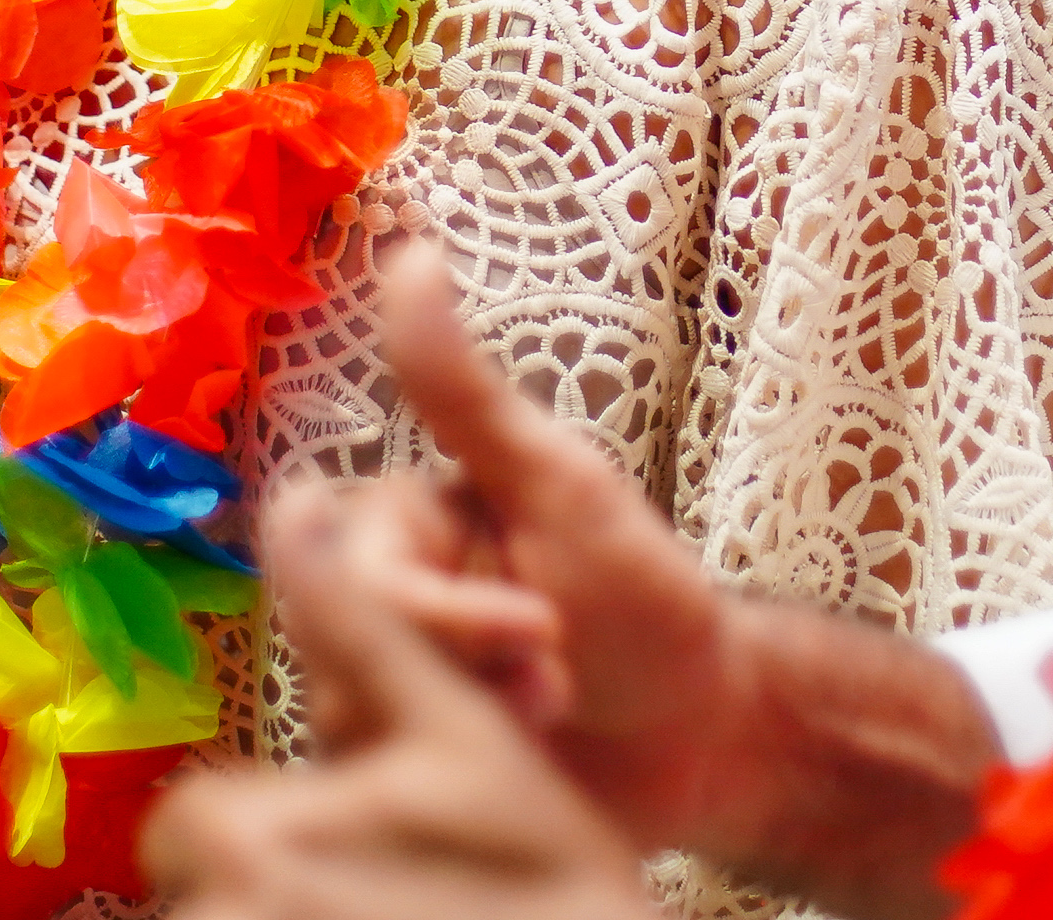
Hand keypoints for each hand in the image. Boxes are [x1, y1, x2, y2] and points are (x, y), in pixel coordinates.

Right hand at [344, 243, 759, 852]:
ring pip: (351, 727)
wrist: (706, 736)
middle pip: (346, 653)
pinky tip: (523, 777)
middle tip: (558, 683)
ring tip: (556, 723)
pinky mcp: (403, 779)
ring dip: (466, 738)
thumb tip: (411, 257)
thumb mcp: (562, 487)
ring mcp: (388, 696)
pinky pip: (373, 795)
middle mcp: (379, 610)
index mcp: (402, 532)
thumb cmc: (647, 601)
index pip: (357, 570)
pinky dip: (453, 792)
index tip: (536, 627)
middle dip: (464, 679)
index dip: (440, 612)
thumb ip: (467, 393)